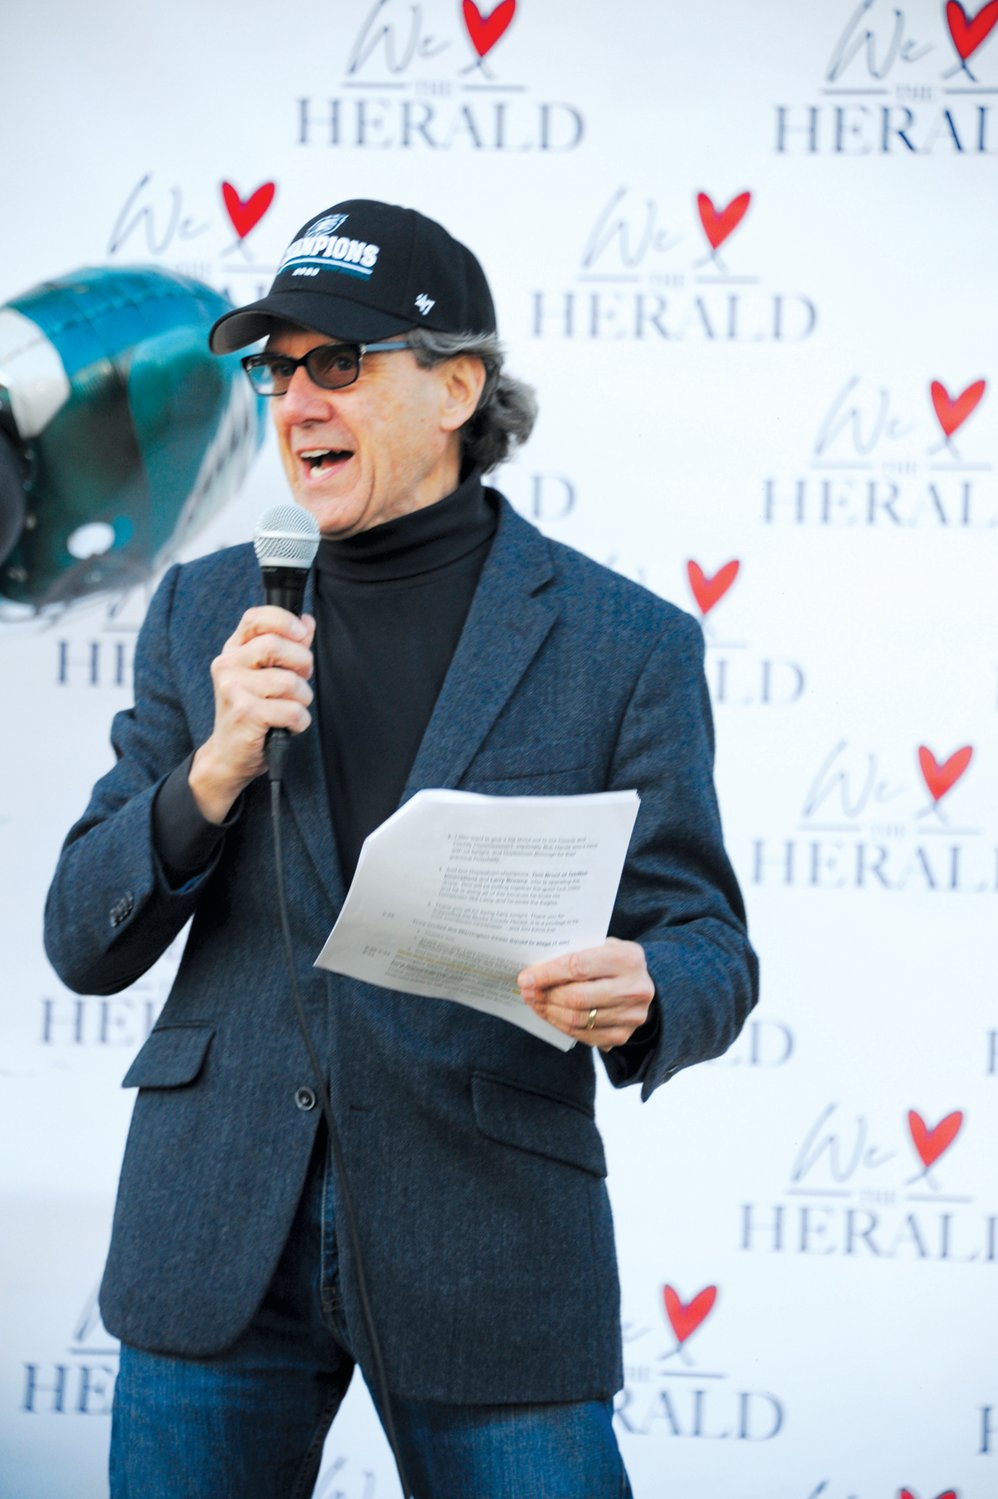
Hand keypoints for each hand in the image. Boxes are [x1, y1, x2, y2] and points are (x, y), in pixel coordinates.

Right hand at [189, 606, 315, 822]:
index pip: (256, 618)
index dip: (284, 621)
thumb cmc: (252, 713)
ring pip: (289, 681)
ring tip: (290, 709)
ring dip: (302, 699)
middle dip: (302, 663)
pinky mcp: (245, 714)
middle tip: (300, 682)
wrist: (229, 755)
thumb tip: (307, 622)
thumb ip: (287, 646)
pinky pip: (291, 710)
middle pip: (276, 645)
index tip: (302, 635)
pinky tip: (289, 726)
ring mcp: (233, 689)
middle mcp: (228, 665)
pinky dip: (299, 721)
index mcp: (234, 650)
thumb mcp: (266, 675)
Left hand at [518, 937, 654, 1050]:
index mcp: (628, 958)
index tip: (525, 978)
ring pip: (578, 1019)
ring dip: (550, 1012)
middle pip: (577, 997)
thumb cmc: (613, 960)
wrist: (645, 984)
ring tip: (534, 1003)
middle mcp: (634, 988)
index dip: (547, 974)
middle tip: (526, 992)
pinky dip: (561, 1025)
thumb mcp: (602, 945)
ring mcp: (631, 1015)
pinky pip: (584, 1035)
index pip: (578, 966)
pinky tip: (550, 1015)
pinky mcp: (623, 1035)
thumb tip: (535, 970)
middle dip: (546, 996)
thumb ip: (575, 953)